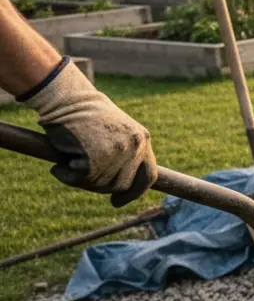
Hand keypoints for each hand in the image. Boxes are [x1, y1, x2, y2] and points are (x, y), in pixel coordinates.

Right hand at [23, 59, 156, 206]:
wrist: (66, 98)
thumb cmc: (84, 114)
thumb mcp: (114, 132)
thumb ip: (122, 153)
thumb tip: (121, 186)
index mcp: (142, 139)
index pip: (148, 176)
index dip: (135, 192)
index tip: (117, 202)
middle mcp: (135, 146)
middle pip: (122, 185)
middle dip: (100, 186)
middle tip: (80, 176)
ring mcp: (117, 152)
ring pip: (100, 184)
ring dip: (80, 180)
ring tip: (68, 163)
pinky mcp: (96, 157)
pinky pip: (80, 180)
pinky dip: (66, 177)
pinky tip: (58, 167)